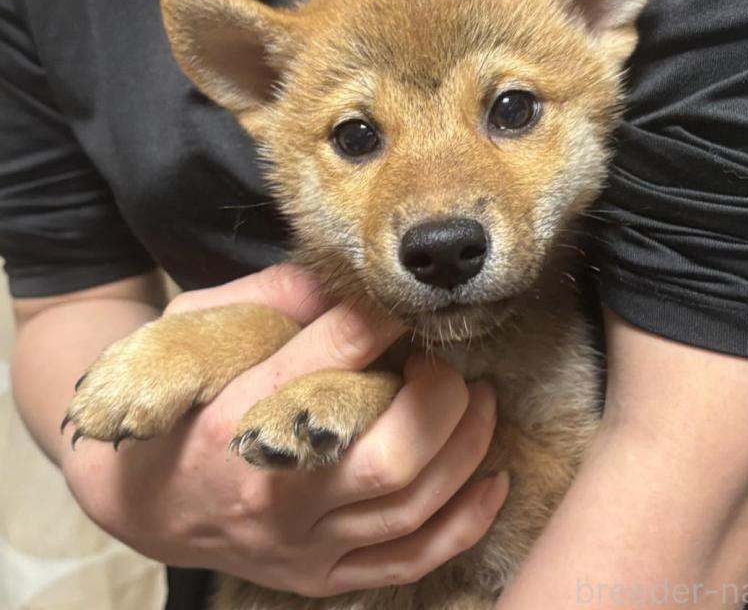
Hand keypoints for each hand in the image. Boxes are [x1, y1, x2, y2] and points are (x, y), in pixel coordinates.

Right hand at [61, 265, 506, 595]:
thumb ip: (269, 299)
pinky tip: (493, 481)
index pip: (325, 361)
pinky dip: (464, 523)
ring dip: (466, 448)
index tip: (405, 303)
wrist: (140, 497)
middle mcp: (270, 489)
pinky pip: (408, 561)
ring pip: (410, 506)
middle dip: (440, 400)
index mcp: (231, 417)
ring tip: (481, 401)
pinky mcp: (317, 576)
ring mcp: (298, 543)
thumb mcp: (194, 329)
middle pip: (387, 455)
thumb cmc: (175, 400)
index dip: (378, 323)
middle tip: (446, 364)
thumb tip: (346, 285)